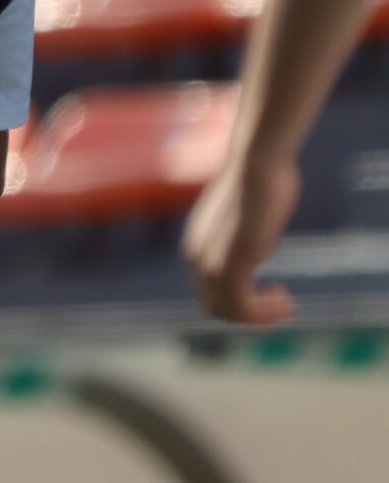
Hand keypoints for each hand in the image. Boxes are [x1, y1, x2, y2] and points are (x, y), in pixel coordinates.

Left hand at [182, 155, 298, 325]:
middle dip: (250, 313)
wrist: (256, 165)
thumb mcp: (246, 210)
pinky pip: (242, 308)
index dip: (240, 300)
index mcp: (196, 246)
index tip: (272, 289)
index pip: (209, 291)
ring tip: (286, 305)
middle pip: (215, 307)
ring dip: (260, 317)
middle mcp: (197, 258)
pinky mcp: (231, 265)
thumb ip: (243, 225)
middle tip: (283, 302)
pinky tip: (285, 300)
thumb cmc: (259, 179)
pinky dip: (263, 314)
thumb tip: (255, 220)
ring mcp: (211, 263)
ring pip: (228, 312)